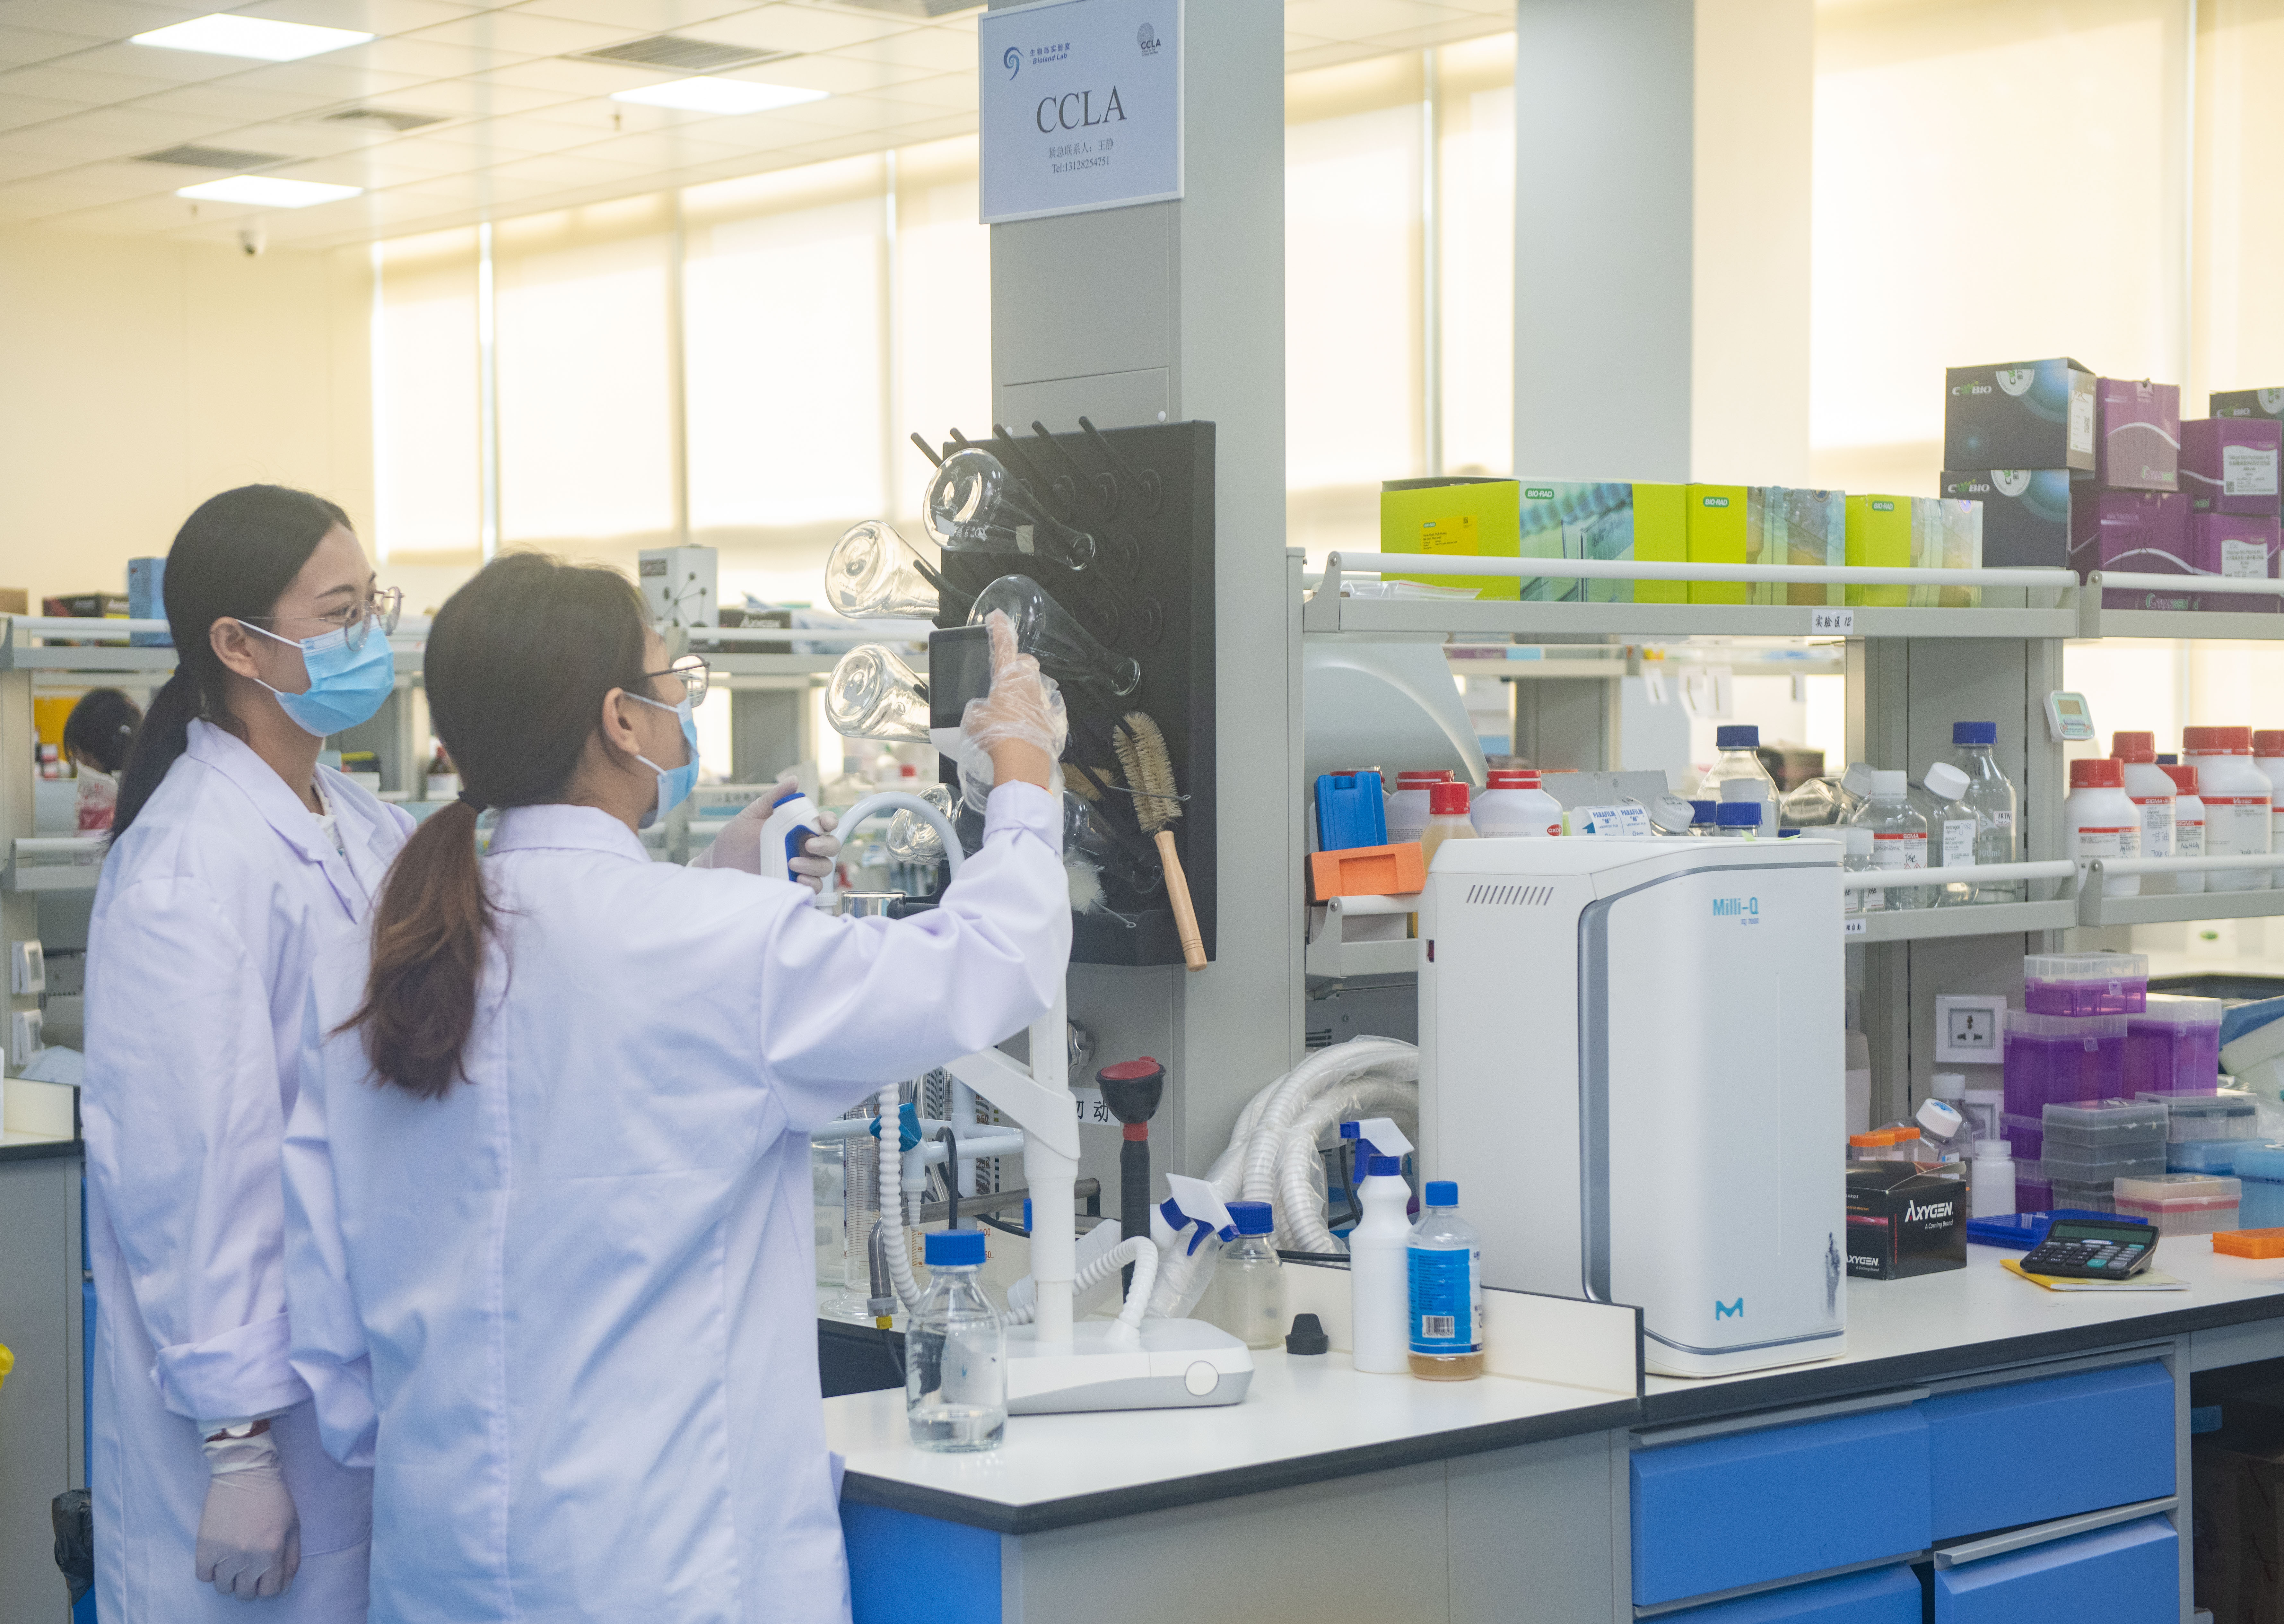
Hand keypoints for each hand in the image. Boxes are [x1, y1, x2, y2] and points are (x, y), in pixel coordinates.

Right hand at [194, 1432, 299, 1599]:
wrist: (245, 1472)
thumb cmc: (273, 1498)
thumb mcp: (293, 1526)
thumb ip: (291, 1559)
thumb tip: (284, 1587)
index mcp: (272, 1552)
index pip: (270, 1591)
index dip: (269, 1586)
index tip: (266, 1577)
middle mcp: (248, 1557)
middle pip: (245, 1593)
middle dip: (250, 1584)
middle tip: (250, 1568)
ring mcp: (224, 1553)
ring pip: (224, 1588)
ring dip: (230, 1579)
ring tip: (234, 1562)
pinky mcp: (204, 1546)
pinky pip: (203, 1576)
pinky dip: (211, 1571)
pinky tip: (219, 1557)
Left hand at [693, 771, 841, 887]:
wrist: (718, 864)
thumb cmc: (734, 839)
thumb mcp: (752, 814)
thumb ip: (774, 798)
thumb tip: (793, 781)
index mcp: (797, 828)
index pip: (823, 823)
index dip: (830, 821)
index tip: (824, 823)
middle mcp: (801, 848)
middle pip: (830, 846)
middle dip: (826, 844)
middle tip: (809, 845)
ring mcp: (799, 867)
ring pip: (824, 867)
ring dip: (815, 865)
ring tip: (793, 863)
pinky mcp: (792, 884)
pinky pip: (814, 886)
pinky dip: (811, 882)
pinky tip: (797, 877)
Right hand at [955, 611, 1064, 804]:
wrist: (1023, 761)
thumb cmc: (996, 735)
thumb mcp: (973, 719)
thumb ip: (977, 708)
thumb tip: (982, 711)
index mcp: (1008, 677)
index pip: (1003, 645)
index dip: (999, 630)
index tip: (997, 617)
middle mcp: (1029, 684)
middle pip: (1026, 665)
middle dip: (1016, 668)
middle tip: (1003, 683)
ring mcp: (1043, 701)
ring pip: (1034, 689)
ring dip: (1023, 696)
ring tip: (1009, 714)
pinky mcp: (1052, 720)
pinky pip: (1042, 711)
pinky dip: (1033, 717)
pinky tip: (1023, 730)